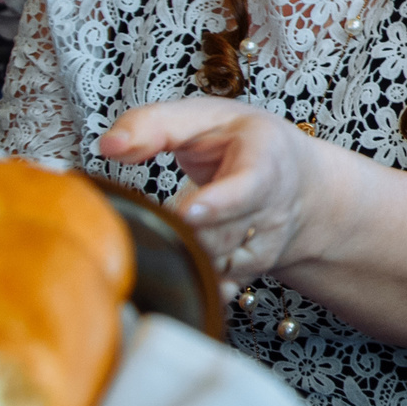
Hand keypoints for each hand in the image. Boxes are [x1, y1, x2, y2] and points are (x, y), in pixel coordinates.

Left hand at [100, 97, 336, 294]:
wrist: (298, 181)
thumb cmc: (244, 143)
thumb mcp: (205, 117)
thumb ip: (154, 125)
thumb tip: (109, 145)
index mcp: (264, 162)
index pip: (247, 187)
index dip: (218, 203)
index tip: (188, 211)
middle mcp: (271, 208)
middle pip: (221, 235)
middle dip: (183, 234)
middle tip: (150, 224)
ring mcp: (265, 245)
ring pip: (218, 265)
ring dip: (184, 257)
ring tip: (159, 239)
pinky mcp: (252, 271)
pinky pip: (221, 288)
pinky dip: (197, 285)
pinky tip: (179, 274)